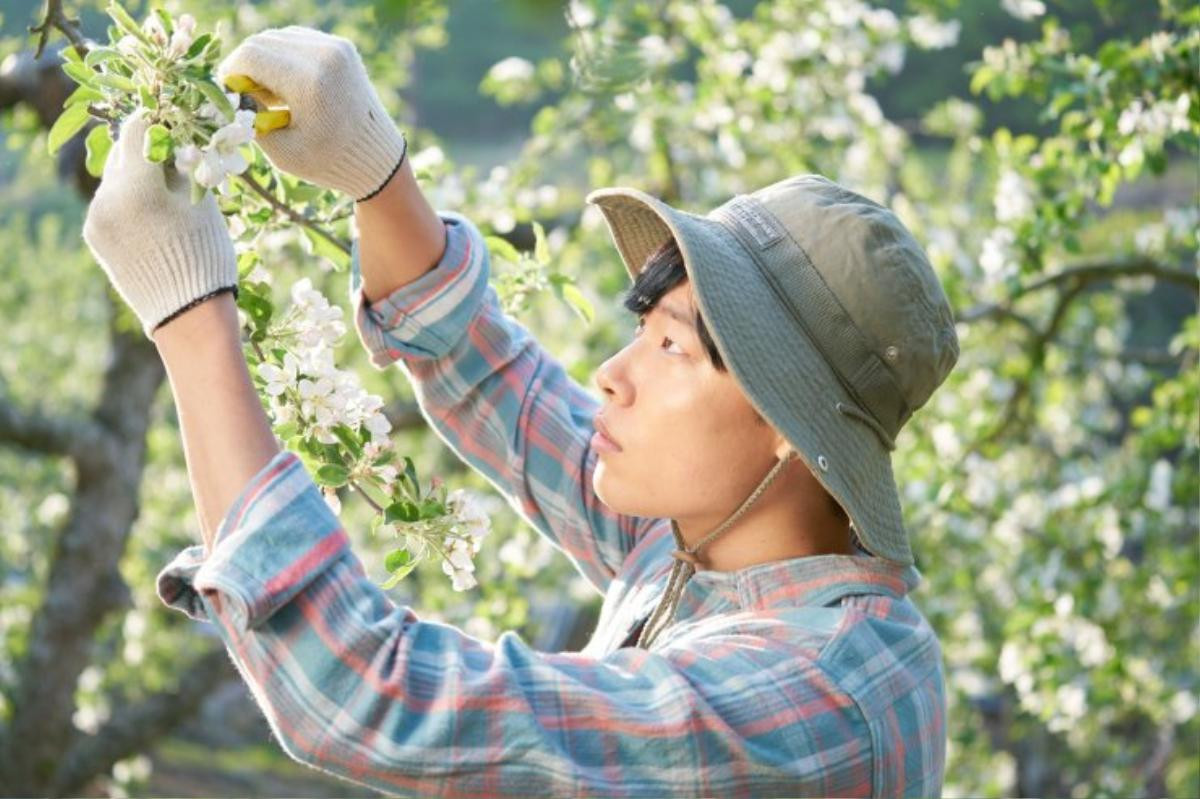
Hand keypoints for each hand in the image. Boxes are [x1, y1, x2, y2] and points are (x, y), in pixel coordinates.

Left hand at [82, 111, 238, 338]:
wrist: (188, 314)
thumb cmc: (208, 254)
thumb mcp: (203, 202)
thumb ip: (182, 164)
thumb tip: (173, 137)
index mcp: (137, 185)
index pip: (138, 129)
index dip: (157, 119)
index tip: (173, 119)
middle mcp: (107, 198)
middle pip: (122, 152)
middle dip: (146, 149)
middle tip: (174, 155)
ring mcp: (96, 218)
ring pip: (115, 178)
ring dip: (137, 175)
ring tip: (166, 192)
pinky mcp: (95, 236)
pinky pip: (109, 204)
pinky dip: (128, 200)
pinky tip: (153, 215)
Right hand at [216, 25, 407, 200]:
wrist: (377, 157)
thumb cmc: (328, 162)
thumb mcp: (282, 151)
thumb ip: (249, 119)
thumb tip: (228, 94)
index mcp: (310, 82)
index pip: (250, 56)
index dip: (230, 72)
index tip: (228, 93)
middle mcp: (325, 55)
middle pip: (262, 42)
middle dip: (245, 66)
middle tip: (245, 95)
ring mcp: (336, 47)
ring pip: (278, 38)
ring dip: (264, 61)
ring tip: (268, 94)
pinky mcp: (342, 47)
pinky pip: (298, 41)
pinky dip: (284, 58)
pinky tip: (286, 85)